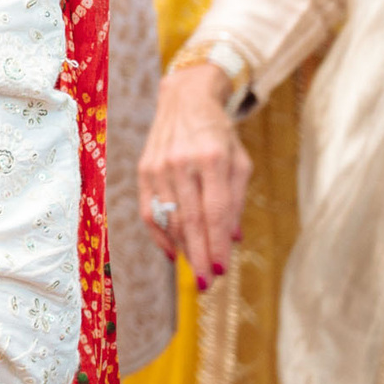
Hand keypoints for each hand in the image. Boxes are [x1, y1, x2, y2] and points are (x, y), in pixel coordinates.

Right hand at [139, 62, 252, 284]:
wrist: (184, 99)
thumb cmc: (219, 134)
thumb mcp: (239, 161)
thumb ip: (236, 199)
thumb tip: (231, 239)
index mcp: (212, 158)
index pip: (215, 212)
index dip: (217, 245)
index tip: (221, 271)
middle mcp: (182, 162)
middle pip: (190, 220)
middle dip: (199, 256)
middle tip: (206, 284)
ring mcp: (158, 165)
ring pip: (169, 218)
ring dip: (182, 249)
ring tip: (194, 270)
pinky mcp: (143, 168)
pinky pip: (149, 210)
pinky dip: (159, 234)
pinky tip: (172, 251)